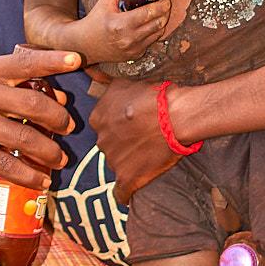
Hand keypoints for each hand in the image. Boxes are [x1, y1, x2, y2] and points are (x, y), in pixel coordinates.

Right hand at [0, 45, 78, 189]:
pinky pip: (8, 164)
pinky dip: (30, 175)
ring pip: (25, 139)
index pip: (25, 62)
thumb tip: (61, 98)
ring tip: (60, 158)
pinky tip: (41, 181)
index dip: (54, 60)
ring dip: (50, 152)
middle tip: (69, 128)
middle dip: (59, 119)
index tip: (79, 60)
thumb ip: (13, 86)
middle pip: (34, 104)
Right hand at [75, 0, 171, 63]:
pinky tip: (146, 26)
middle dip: (165, 12)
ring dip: (160, 22)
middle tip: (164, 4)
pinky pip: (151, 42)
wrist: (85, 44)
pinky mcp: (135, 55)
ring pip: (158, 33)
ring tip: (156, 14)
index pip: (150, 12)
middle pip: (159, 23)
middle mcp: (129, 38)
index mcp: (121, 24)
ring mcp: (133, 49)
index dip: (162, 4)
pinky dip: (152, 33)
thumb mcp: (105, 0)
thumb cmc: (95, 21)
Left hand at [90, 77, 180, 202]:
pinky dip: (124, 194)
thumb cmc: (154, 96)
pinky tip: (128, 194)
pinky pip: (121, 193)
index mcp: (98, 118)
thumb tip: (89, 71)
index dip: (119, 124)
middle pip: (109, 145)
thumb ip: (104, 80)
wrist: (175, 116)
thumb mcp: (125, 82)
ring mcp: (113, 161)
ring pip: (117, 164)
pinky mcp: (128, 178)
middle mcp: (101, 140)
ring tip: (149, 155)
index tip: (133, 124)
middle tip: (144, 138)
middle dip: (123, 143)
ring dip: (129, 162)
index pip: (103, 125)